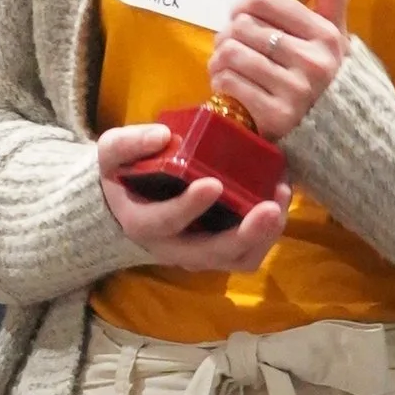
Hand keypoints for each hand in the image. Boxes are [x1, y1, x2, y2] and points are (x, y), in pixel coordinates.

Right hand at [97, 122, 290, 273]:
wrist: (126, 203)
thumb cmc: (123, 175)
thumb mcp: (113, 153)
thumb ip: (130, 143)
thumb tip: (163, 135)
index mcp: (142, 224)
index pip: (165, 222)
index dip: (189, 207)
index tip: (213, 183)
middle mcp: (171, 248)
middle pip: (211, 253)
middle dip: (245, 234)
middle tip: (270, 207)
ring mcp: (198, 254)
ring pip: (237, 259)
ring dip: (264, 235)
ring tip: (281, 200)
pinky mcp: (220, 252)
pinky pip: (248, 254)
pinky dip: (268, 233)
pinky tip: (279, 200)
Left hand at [206, 0, 349, 141]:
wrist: (341, 137)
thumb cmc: (330, 78)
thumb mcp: (336, 36)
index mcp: (325, 35)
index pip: (265, 0)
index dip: (244, 5)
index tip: (243, 17)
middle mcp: (312, 61)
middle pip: (243, 26)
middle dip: (228, 33)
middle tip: (230, 43)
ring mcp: (294, 91)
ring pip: (232, 53)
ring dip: (220, 58)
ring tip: (226, 64)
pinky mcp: (275, 117)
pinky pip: (229, 83)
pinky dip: (221, 82)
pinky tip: (229, 85)